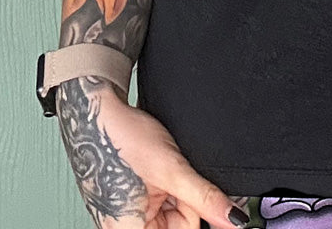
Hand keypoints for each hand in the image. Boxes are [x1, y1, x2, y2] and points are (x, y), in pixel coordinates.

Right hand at [56, 76, 249, 228]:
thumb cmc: (121, 141)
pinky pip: (160, 201)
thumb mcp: (172, 170)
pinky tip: (159, 167)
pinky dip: (168, 184)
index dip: (197, 213)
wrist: (97, 114)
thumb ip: (204, 199)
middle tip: (177, 174)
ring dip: (177, 189)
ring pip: (172, 212)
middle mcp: (125, 228)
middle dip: (186, 200)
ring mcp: (127, 216)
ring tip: (163, 166)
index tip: (197, 191)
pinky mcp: (130, 201)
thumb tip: (234, 221)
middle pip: (178, 224)